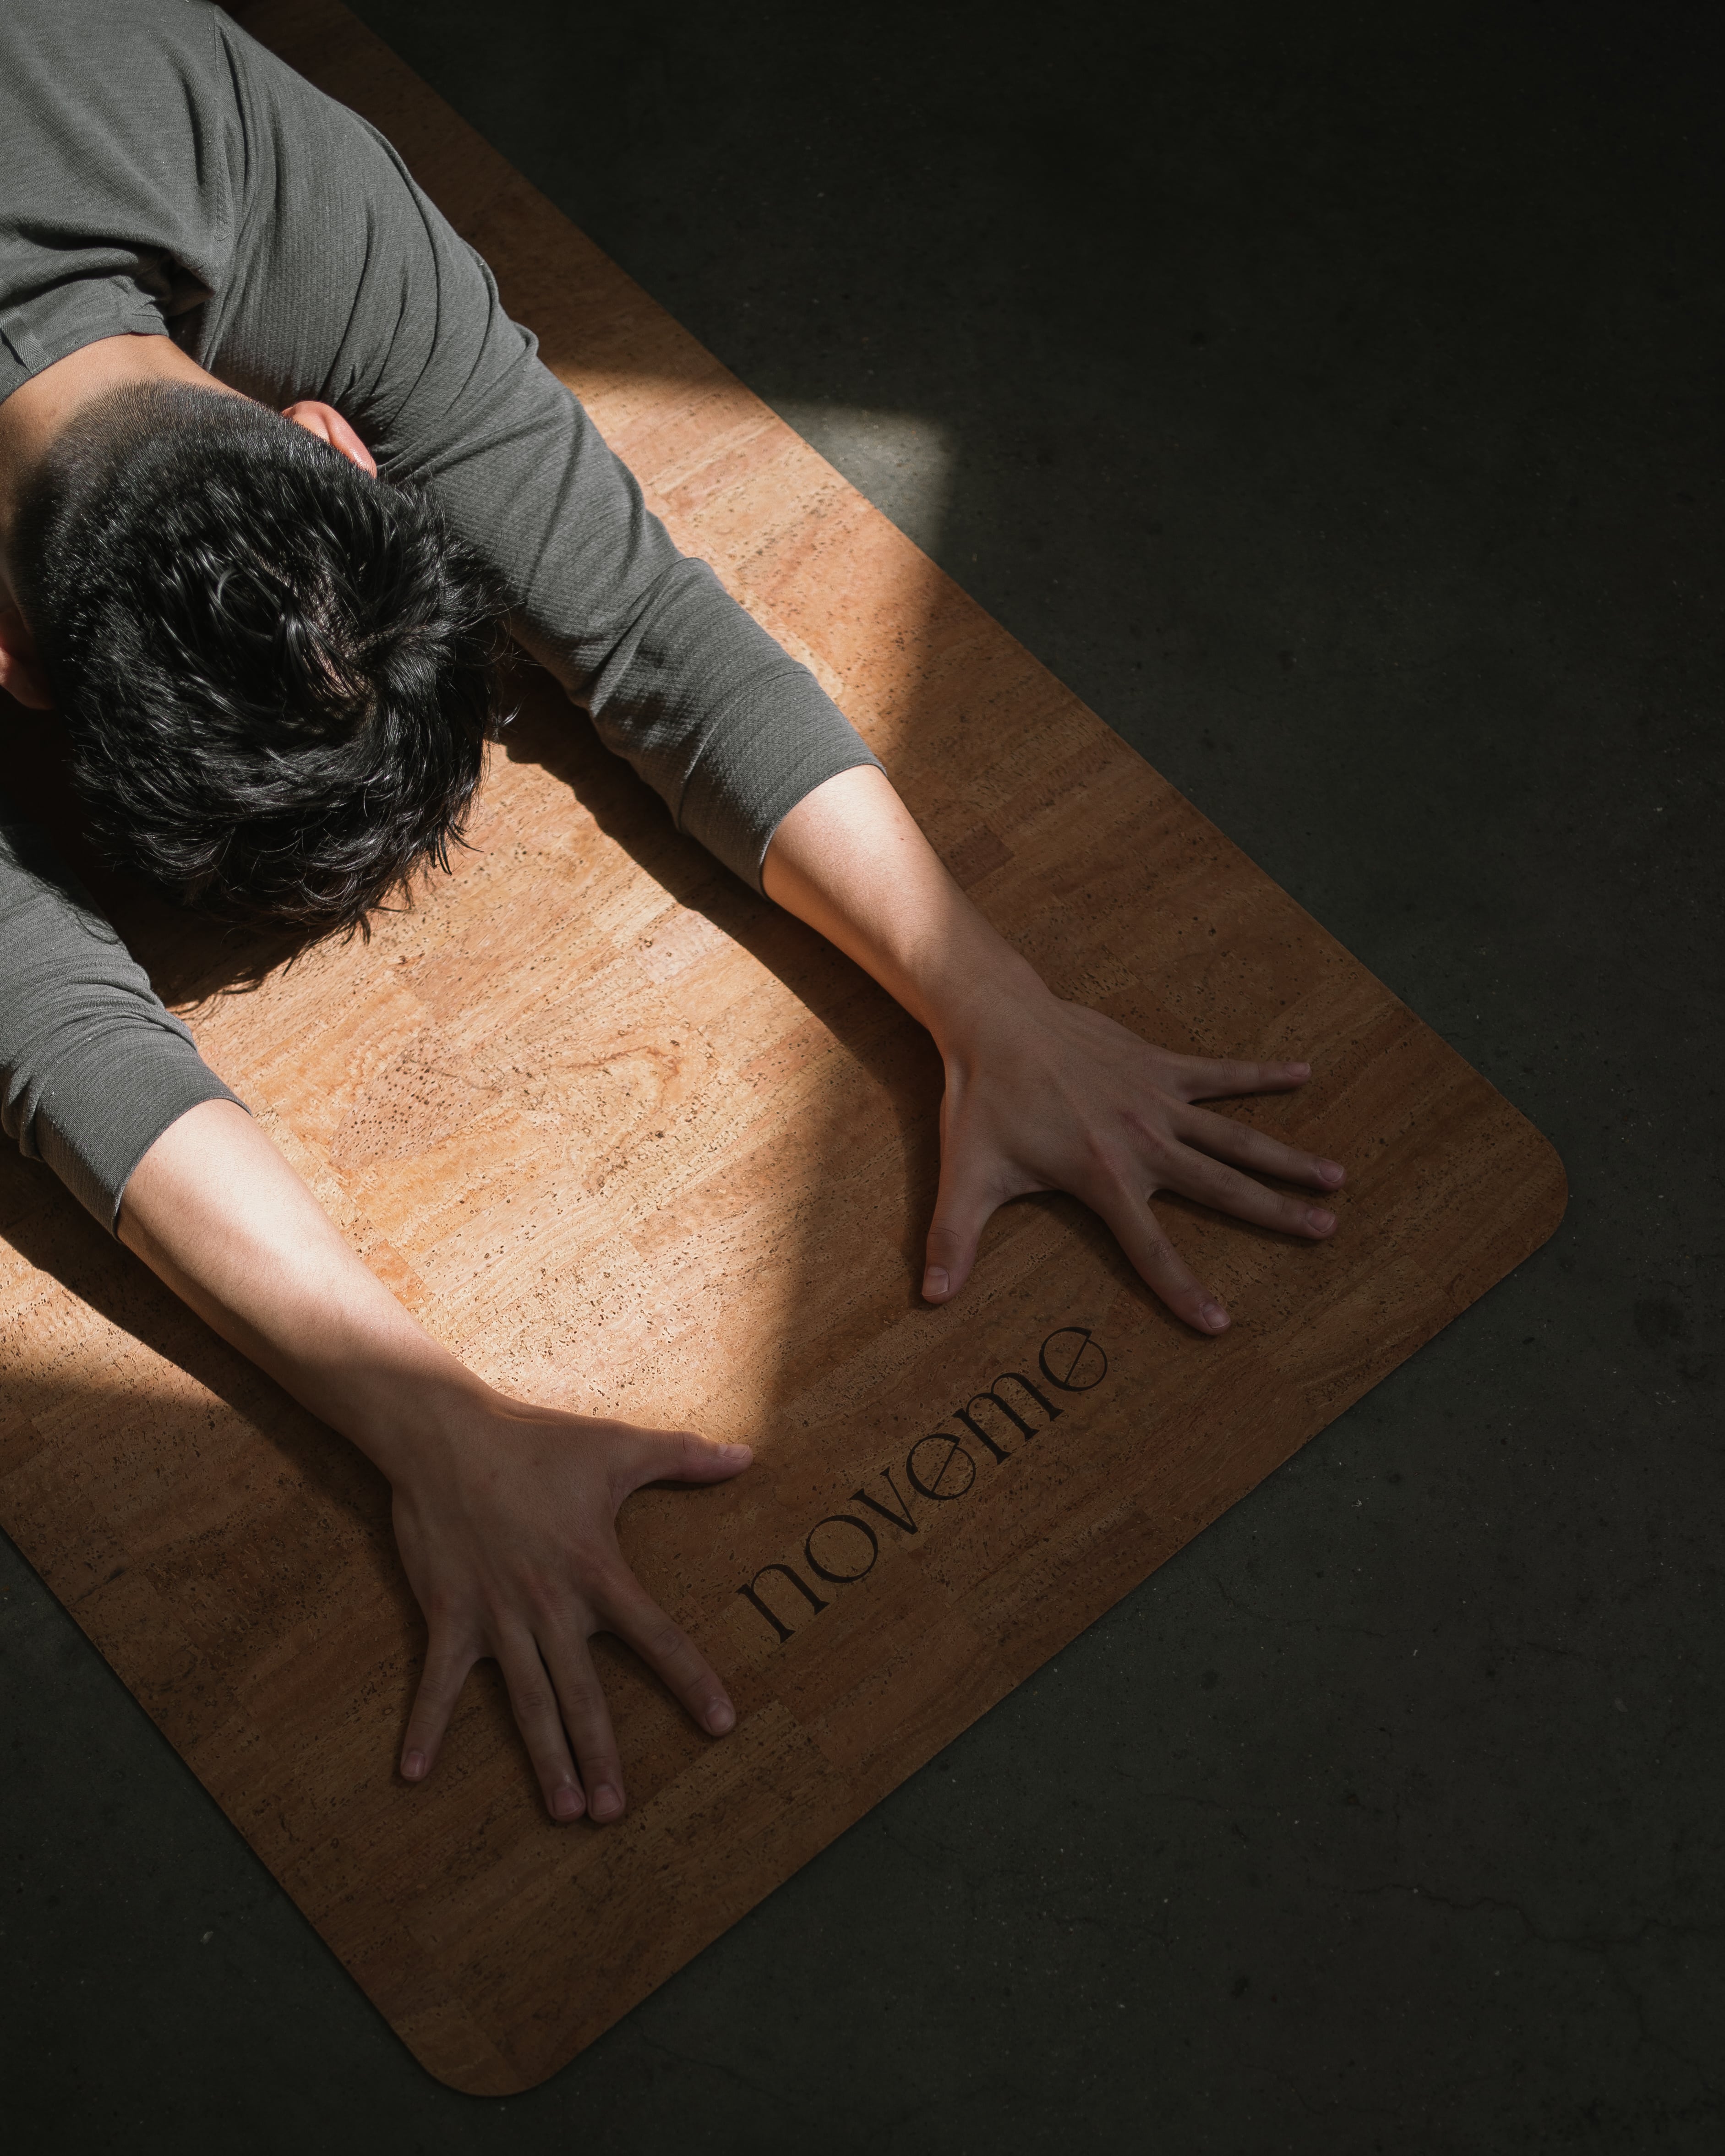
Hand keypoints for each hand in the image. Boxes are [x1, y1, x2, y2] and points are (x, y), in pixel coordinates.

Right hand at [389, 1391, 751, 1820]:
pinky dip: (425, 1726)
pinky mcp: (449, 1615)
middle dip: (601, 1755)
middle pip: (584, 1693)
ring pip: (527, 1702)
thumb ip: (685, 1456)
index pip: (657, 1635)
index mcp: (596, 1570)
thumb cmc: (537, 1441)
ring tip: (563, 1812)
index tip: (721, 1724)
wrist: (447, 1435)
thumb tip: (748, 1455)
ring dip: (544, 1759)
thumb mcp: (619, 1445)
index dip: (691, 1680)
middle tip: (614, 1812)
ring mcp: (497, 1616)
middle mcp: (550, 1605)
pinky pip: (438, 1682)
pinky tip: (414, 1774)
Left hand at [923, 981, 1344, 1330]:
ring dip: (1286, 1156)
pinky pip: (1219, 1073)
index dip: (1183, 1290)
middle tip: (1325, 1231)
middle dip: (1276, 1214)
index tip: (1220, 1323)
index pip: (1150, 1249)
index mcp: (1104, 1178)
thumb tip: (930, 1297)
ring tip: (1336, 1178)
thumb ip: (953, 1240)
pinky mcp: (1157, 1064)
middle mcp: (1143, 1142)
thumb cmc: (982, 1102)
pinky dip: (1261, 1075)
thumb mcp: (966, 1177)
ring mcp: (1156, 1100)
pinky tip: (1304, 1073)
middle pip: (1222, 1188)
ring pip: (1235, 1136)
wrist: (995, 1022)